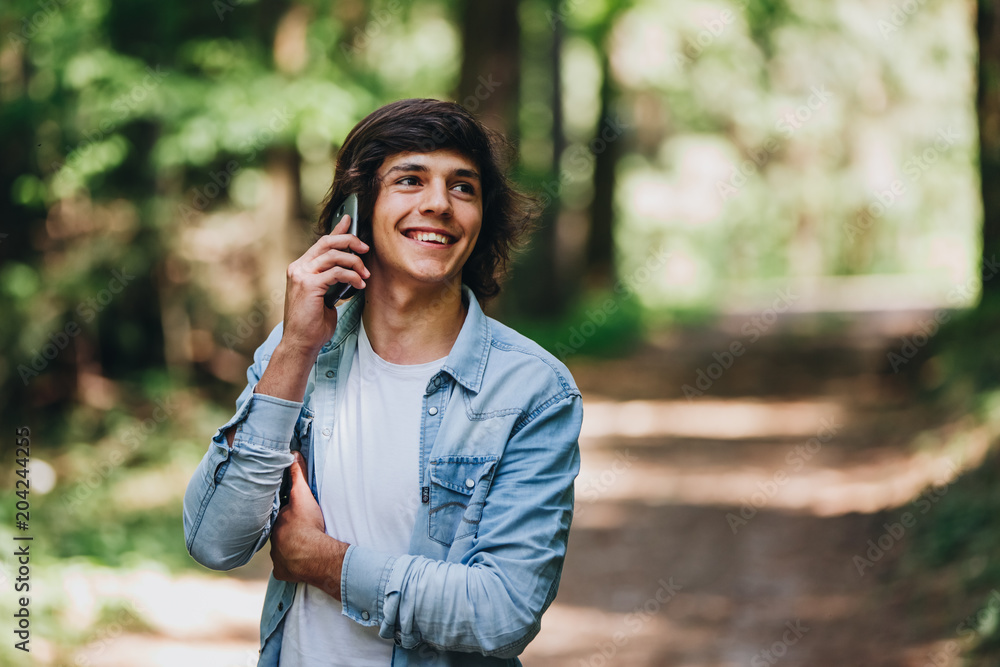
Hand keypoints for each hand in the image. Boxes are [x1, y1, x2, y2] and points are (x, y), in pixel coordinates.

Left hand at [270, 452, 346, 598]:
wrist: (314, 555)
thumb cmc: (308, 525)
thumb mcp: (303, 496)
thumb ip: (298, 475)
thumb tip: (292, 454)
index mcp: (275, 523)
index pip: (278, 515)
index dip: (284, 513)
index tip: (292, 514)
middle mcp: (272, 541)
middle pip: (279, 533)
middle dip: (285, 531)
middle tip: (299, 529)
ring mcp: (276, 558)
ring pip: (280, 550)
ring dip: (288, 548)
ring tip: (300, 546)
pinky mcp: (282, 572)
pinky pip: (284, 568)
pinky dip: (290, 565)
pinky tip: (297, 562)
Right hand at [280, 214, 369, 355]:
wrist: (302, 342)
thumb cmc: (314, 322)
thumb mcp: (325, 295)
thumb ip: (331, 278)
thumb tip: (349, 267)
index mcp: (301, 268)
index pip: (321, 243)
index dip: (337, 230)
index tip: (350, 219)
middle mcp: (298, 267)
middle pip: (328, 242)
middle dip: (350, 241)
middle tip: (366, 249)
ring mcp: (301, 275)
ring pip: (334, 255)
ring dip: (355, 263)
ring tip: (365, 276)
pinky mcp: (309, 285)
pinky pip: (337, 272)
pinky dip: (352, 277)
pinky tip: (359, 286)